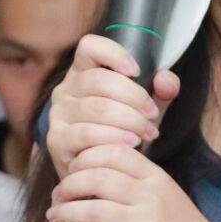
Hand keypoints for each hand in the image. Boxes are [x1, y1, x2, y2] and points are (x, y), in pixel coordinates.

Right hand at [44, 33, 180, 177]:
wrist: (105, 174)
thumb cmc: (124, 135)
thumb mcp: (146, 111)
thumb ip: (161, 92)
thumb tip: (165, 80)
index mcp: (83, 73)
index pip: (89, 47)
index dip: (114, 54)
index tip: (138, 71)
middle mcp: (65, 90)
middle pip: (98, 79)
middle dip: (134, 96)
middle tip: (153, 114)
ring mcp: (57, 114)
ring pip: (96, 107)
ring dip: (129, 120)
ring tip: (149, 132)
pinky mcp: (55, 140)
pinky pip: (86, 133)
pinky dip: (113, 137)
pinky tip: (132, 144)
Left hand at [48, 142, 220, 221]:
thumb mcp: (166, 193)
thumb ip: (137, 180)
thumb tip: (93, 172)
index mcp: (156, 177)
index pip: (115, 152)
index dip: (87, 157)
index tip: (71, 168)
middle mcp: (151, 196)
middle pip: (98, 178)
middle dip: (69, 184)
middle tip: (58, 194)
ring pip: (95, 211)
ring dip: (67, 213)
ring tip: (55, 216)